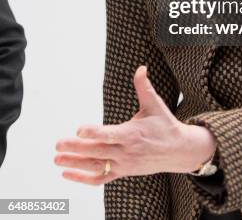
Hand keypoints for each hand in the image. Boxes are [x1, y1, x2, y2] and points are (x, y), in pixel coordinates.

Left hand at [54, 65, 216, 184]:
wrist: (178, 151)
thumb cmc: (165, 125)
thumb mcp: (155, 104)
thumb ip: (144, 87)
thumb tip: (141, 67)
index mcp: (132, 134)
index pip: (110, 134)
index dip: (94, 132)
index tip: (80, 129)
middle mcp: (126, 151)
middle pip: (98, 151)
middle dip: (76, 148)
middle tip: (58, 143)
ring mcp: (124, 164)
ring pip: (96, 166)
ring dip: (75, 163)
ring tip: (57, 158)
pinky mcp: (123, 172)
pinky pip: (101, 178)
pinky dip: (83, 178)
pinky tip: (67, 173)